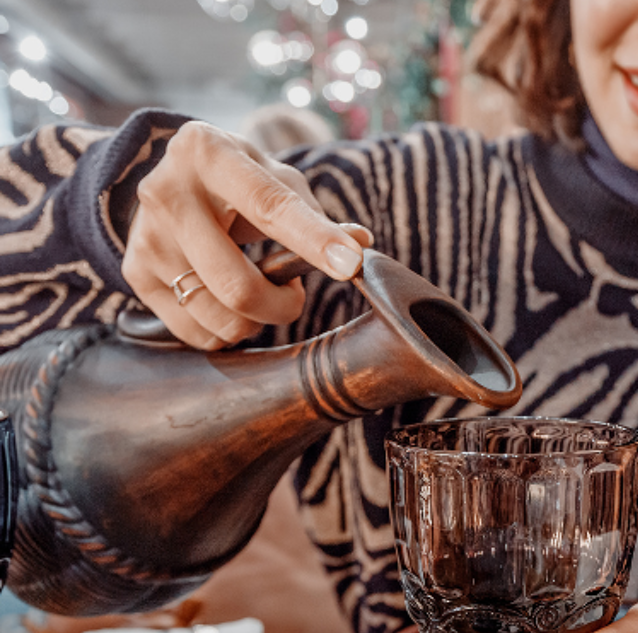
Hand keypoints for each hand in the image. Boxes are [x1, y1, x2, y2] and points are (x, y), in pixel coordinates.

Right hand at [120, 121, 371, 349]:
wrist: (172, 181)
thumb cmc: (241, 182)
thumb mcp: (277, 180)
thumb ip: (316, 214)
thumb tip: (359, 243)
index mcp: (208, 152)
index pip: (269, 207)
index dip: (313, 241)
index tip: (350, 265)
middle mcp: (165, 191)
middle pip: (237, 284)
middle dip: (283, 305)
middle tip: (293, 294)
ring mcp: (145, 235)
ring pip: (218, 316)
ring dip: (256, 320)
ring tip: (260, 292)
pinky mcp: (135, 272)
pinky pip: (196, 332)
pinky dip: (226, 330)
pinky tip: (228, 302)